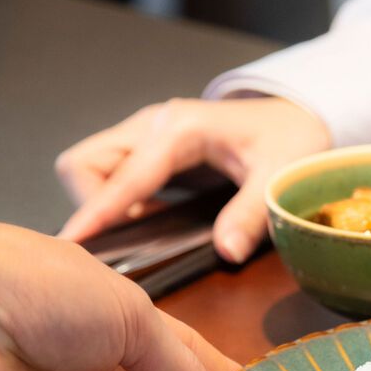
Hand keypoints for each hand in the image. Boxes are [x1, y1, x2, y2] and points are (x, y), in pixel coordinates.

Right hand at [55, 97, 330, 262]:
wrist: (296, 117)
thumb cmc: (290, 141)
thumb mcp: (279, 177)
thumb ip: (252, 214)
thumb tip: (226, 252)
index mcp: (180, 129)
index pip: (124, 175)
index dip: (98, 211)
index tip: (74, 242)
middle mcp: (153, 126)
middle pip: (87, 164)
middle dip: (94, 204)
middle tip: (130, 238)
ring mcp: (147, 134)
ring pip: (91, 166)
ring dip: (104, 202)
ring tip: (147, 228)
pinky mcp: (148, 147)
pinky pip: (111, 173)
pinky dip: (119, 200)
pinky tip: (155, 218)